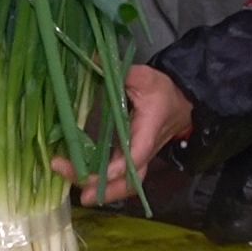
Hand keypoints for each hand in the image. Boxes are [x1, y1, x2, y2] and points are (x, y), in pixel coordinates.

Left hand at [51, 64, 193, 205]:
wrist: (182, 103)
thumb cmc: (164, 92)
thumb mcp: (145, 77)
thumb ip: (121, 72)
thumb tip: (92, 61)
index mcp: (148, 132)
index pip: (136, 156)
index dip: (119, 168)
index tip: (99, 173)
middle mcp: (143, 152)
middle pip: (128, 182)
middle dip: (102, 187)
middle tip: (72, 182)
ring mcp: (137, 159)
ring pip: (123, 185)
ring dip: (99, 190)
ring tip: (70, 184)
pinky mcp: (130, 159)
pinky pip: (117, 179)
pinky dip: (99, 182)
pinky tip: (76, 178)